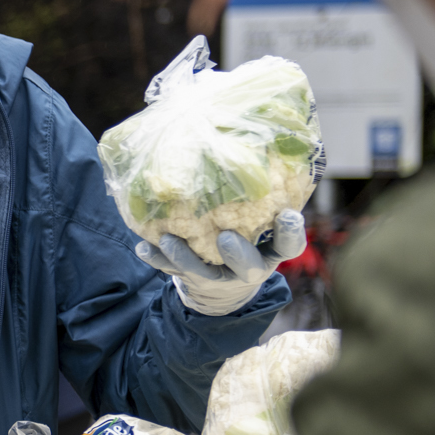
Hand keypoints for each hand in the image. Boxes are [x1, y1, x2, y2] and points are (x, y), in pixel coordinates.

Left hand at [135, 210, 305, 316]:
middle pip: (249, 267)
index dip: (291, 233)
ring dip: (185, 256)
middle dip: (237, 253)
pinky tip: (143, 247)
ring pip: (203, 273)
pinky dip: (157, 259)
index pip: (289, 245)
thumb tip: (248, 148)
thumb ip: (260, 200)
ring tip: (169, 238)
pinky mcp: (191, 281)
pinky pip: (171, 272)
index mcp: (271, 251)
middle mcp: (248, 268)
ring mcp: (218, 278)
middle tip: (224, 237)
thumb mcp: (261, 224)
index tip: (288, 214)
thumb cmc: (247, 239)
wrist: (223, 287)